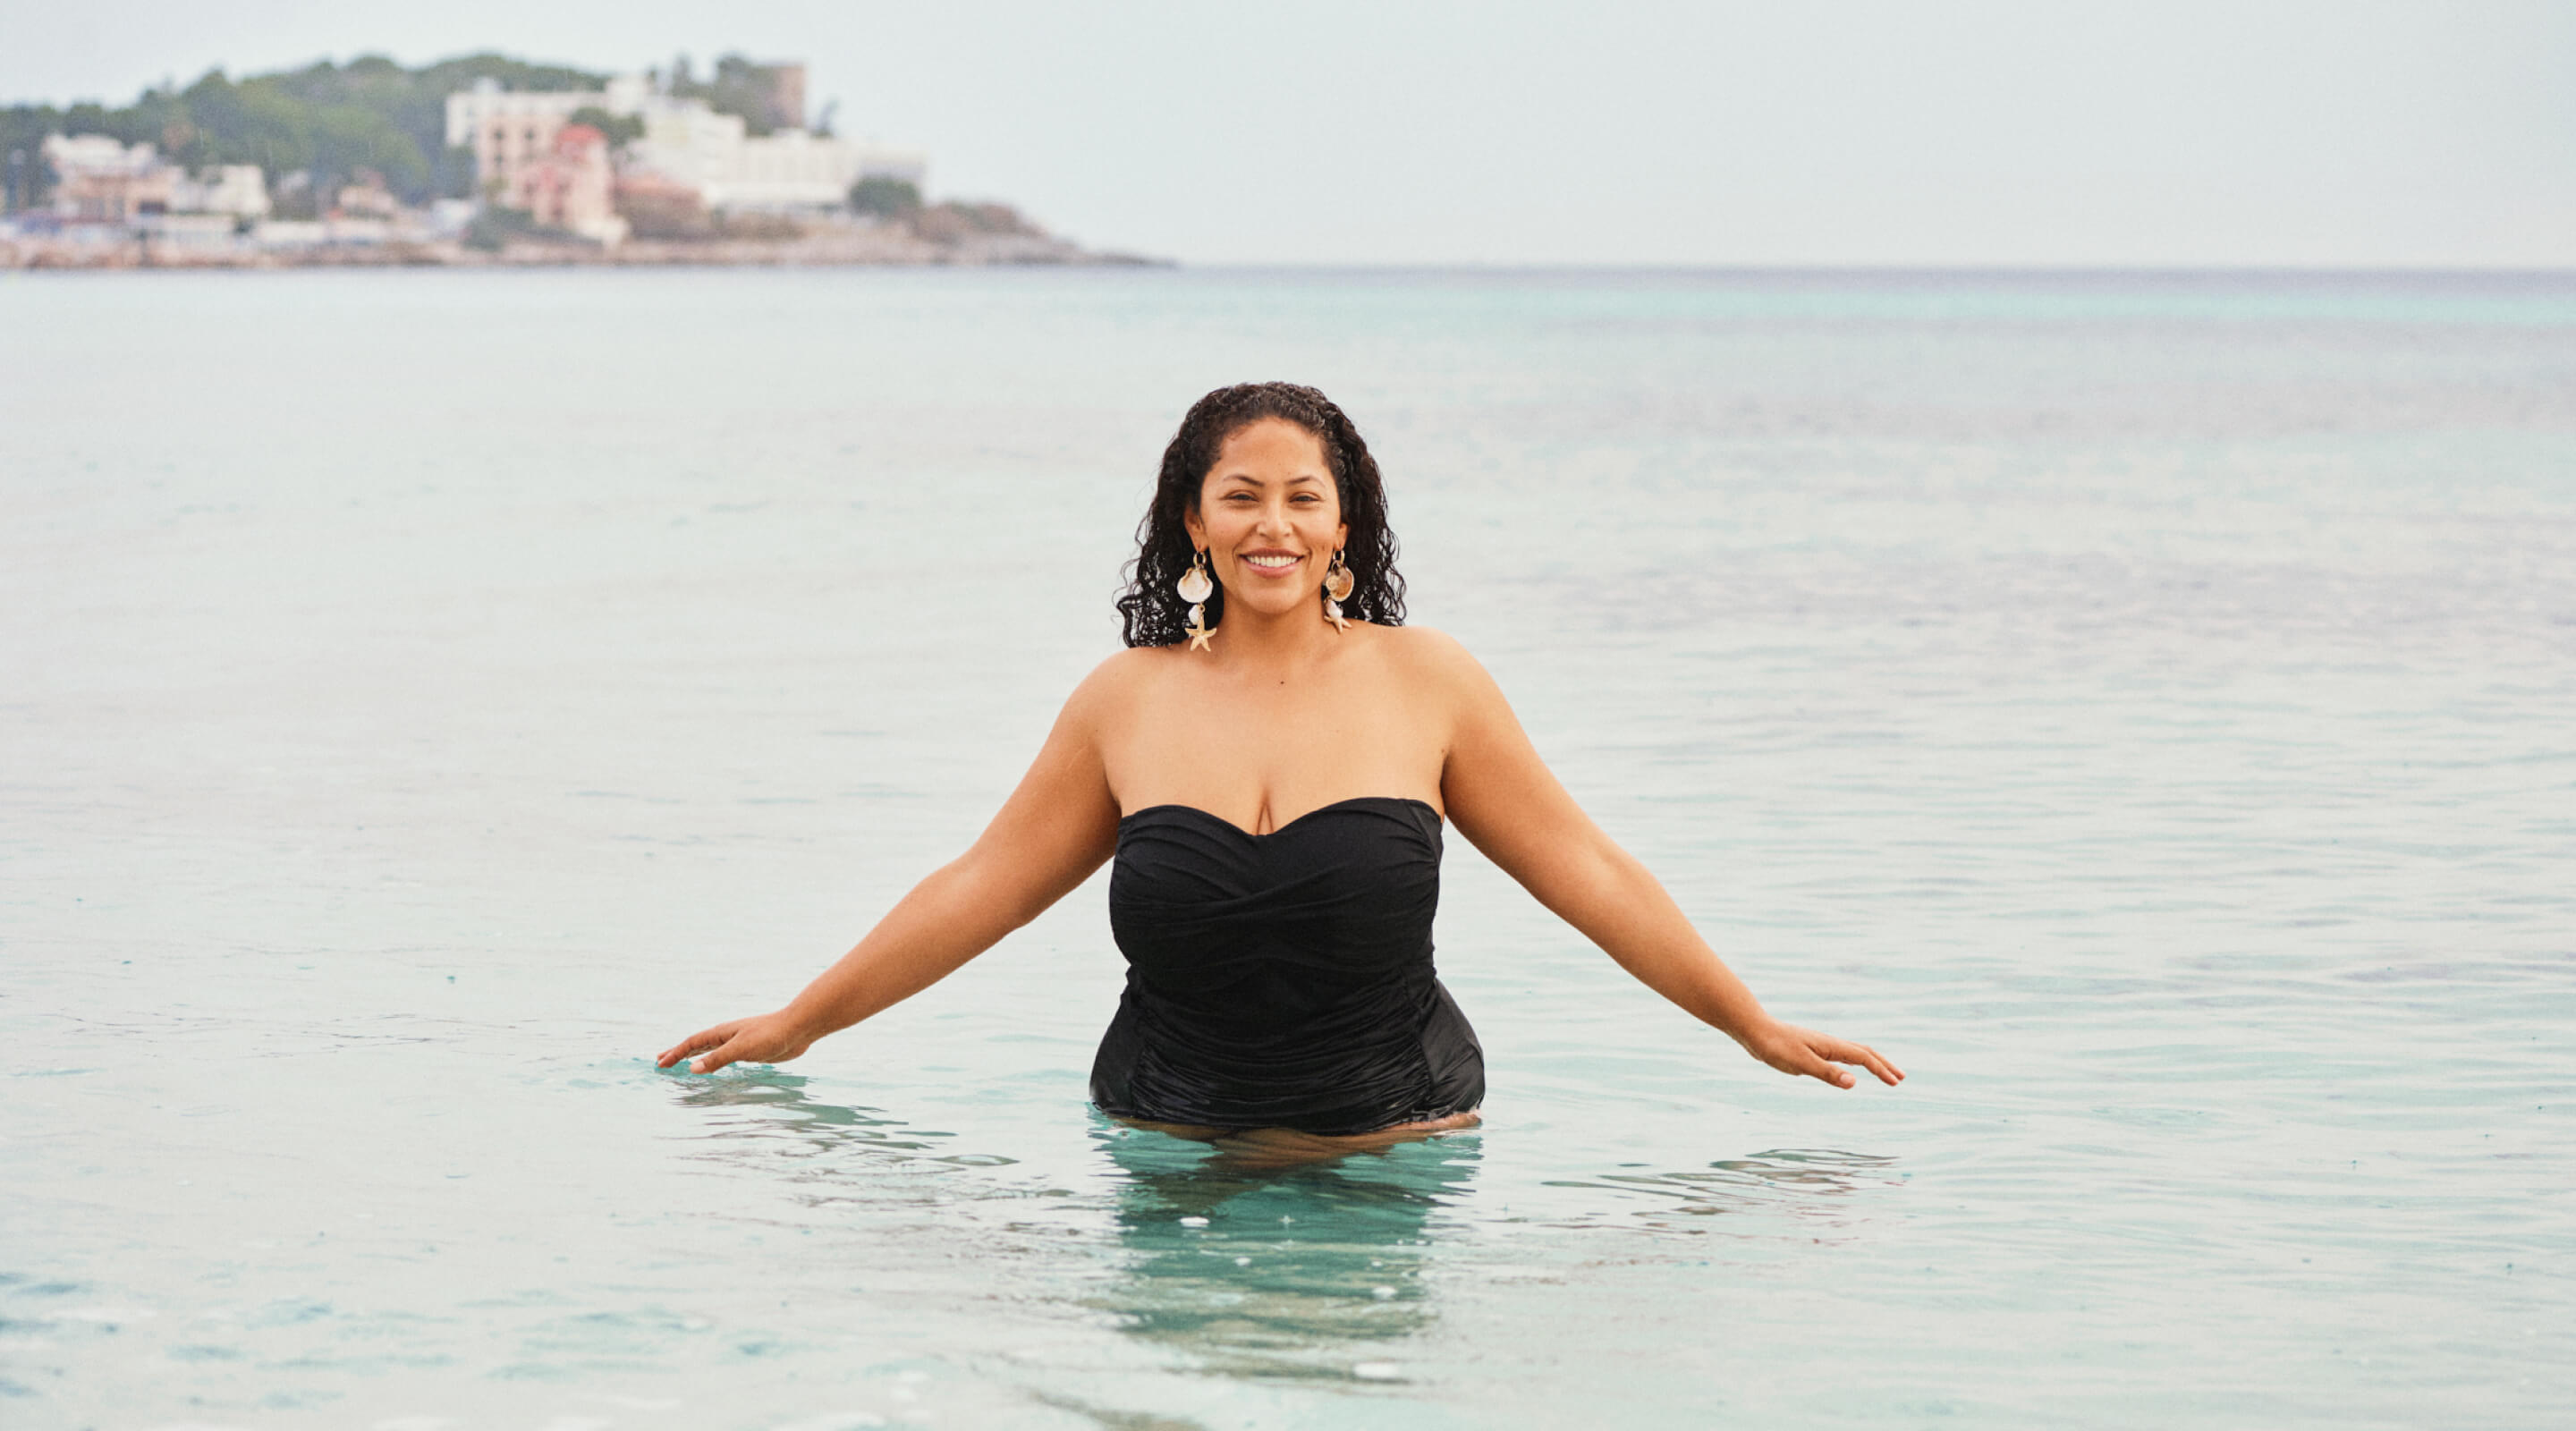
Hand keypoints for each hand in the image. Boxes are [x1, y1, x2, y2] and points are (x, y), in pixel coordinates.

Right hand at [656, 1010, 815, 1074]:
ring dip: (694, 1056)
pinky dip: (712, 1061)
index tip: (660, 1064)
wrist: (798, 1029)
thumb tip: (692, 1069)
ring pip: (710, 1050)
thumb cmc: (770, 1035)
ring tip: (682, 1063)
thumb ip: (717, 1059)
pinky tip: (714, 1065)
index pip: (692, 1044)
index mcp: (722, 1033)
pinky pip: (724, 1057)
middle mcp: (727, 1036)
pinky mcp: (750, 1050)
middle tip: (661, 1060)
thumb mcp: (741, 1049)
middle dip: (678, 1053)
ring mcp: (738, 1043)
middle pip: (697, 1045)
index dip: (675, 1054)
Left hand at [1739, 1019, 1904, 1089]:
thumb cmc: (1775, 1046)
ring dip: (1871, 1063)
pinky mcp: (1810, 1050)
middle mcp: (1829, 1044)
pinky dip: (1852, 1063)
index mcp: (1831, 1046)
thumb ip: (1827, 1073)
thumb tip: (1855, 1082)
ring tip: (1882, 1073)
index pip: (1863, 1058)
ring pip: (1852, 1054)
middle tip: (1901, 1078)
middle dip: (1883, 1065)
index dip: (1881, 1070)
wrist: (1754, 1030)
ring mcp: (1820, 1046)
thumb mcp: (1801, 1063)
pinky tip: (1847, 1071)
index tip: (1896, 1082)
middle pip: (1864, 1053)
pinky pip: (1839, 1057)